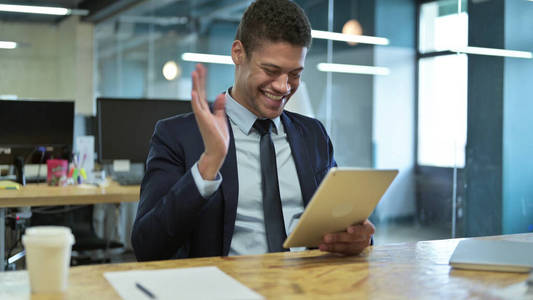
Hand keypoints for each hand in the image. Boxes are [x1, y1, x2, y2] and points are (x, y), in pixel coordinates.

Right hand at [191, 63, 229, 179]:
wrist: (218, 150)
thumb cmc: (218, 136)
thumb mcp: (220, 118)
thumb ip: (219, 107)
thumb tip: (221, 95)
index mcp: (205, 109)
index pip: (203, 91)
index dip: (202, 79)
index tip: (201, 68)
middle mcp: (201, 111)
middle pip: (199, 91)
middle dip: (199, 78)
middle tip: (197, 66)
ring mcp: (201, 116)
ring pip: (197, 97)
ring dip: (196, 85)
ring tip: (195, 74)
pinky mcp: (204, 121)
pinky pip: (198, 109)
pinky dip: (195, 101)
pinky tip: (194, 93)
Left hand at [319, 219, 374, 254]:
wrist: (360, 229)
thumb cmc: (355, 220)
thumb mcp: (357, 216)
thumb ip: (349, 215)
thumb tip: (334, 207)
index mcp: (368, 228)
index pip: (364, 229)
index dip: (357, 230)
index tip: (348, 229)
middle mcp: (366, 239)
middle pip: (352, 239)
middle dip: (338, 238)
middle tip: (326, 237)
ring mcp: (359, 247)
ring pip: (345, 248)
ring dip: (332, 246)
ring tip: (321, 245)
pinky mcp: (352, 253)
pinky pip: (340, 252)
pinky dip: (331, 249)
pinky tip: (323, 247)